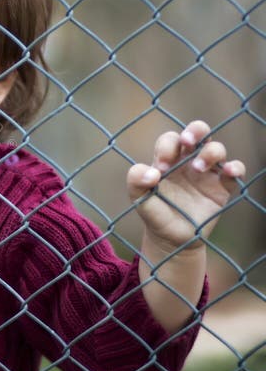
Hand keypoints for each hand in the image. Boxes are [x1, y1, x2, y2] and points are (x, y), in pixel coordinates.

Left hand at [126, 120, 245, 251]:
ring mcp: (207, 173)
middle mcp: (189, 161)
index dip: (166, 147)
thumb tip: (151, 173)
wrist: (171, 239)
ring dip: (210, 152)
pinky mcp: (223, 188)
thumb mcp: (139, 198)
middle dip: (195, 130)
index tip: (161, 169)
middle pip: (198, 132)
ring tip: (199, 168)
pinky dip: (235, 168)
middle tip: (187, 141)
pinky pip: (235, 171)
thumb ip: (136, 181)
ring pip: (217, 149)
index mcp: (168, 159)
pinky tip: (228, 171)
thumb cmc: (154, 213)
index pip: (170, 140)